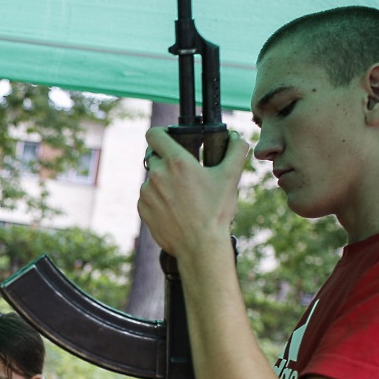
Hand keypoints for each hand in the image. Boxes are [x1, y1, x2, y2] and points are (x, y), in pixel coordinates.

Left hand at [139, 127, 248, 258]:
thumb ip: (236, 151)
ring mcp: (147, 193)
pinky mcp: (142, 209)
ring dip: (162, 183)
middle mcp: (157, 174)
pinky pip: (147, 198)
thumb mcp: (231, 177)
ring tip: (182, 197)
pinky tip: (173, 209)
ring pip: (151, 179)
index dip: (160, 133)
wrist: (200, 245)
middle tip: (183, 174)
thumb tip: (236, 138)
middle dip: (166, 161)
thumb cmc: (216, 211)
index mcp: (176, 162)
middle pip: (154, 157)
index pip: (154, 135)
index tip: (167, 138)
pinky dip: (157, 200)